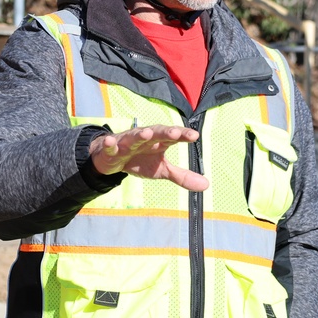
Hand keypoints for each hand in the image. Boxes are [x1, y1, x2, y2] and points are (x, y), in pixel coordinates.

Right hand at [89, 125, 208, 191]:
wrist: (113, 159)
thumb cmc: (141, 160)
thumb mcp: (162, 170)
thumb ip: (182, 176)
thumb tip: (206, 185)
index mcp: (159, 142)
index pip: (173, 137)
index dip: (183, 135)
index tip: (194, 136)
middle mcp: (145, 139)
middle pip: (156, 133)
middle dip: (165, 132)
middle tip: (175, 133)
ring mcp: (128, 143)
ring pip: (134, 137)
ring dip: (140, 135)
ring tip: (146, 134)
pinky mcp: (112, 150)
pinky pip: (111, 146)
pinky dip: (111, 143)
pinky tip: (111, 141)